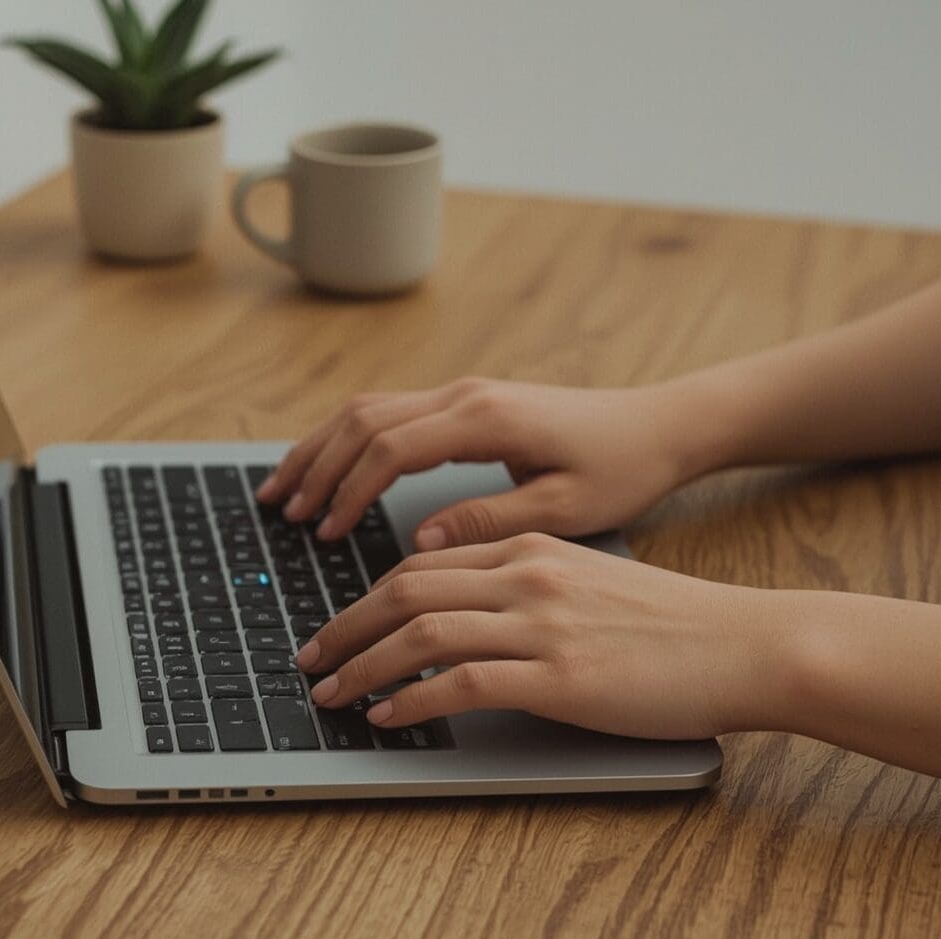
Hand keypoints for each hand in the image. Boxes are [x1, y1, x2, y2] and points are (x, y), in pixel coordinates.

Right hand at [256, 377, 710, 548]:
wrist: (659, 426)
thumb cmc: (622, 468)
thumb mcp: (565, 509)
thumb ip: (490, 521)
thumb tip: (422, 542)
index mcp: (486, 419)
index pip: (392, 449)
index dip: (350, 491)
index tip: (326, 533)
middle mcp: (465, 396)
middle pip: (364, 419)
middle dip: (316, 465)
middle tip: (281, 512)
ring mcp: (463, 393)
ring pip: (368, 409)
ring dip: (322, 447)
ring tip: (285, 491)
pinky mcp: (466, 403)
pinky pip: (390, 413)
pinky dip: (349, 440)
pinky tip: (330, 470)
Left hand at [293, 533, 791, 739]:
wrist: (745, 644)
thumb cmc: (674, 626)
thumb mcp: (591, 584)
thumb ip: (529, 590)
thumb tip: (468, 622)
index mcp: (532, 547)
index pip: (422, 562)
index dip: (364, 597)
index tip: (336, 628)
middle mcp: (528, 574)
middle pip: (404, 588)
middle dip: (344, 627)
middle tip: (310, 661)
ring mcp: (542, 623)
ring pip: (421, 631)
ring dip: (362, 665)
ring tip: (331, 694)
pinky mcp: (559, 675)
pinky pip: (462, 681)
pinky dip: (413, 698)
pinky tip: (388, 716)